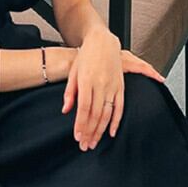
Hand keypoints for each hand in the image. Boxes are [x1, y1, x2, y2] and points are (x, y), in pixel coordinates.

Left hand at [61, 33, 165, 149]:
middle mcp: (101, 84)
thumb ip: (70, 92)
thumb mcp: (73, 72)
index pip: (84, 108)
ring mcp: (112, 85)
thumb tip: (66, 110)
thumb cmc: (86, 56)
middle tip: (85, 145)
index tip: (78, 136)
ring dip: (101, 130)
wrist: (102, 41)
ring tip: (94, 142)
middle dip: (90, 132)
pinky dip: (116, 121)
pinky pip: (120, 106)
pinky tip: (112, 132)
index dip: (81, 124)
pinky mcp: (121, 86)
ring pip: (107, 113)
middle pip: (96, 114)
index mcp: (87, 81)